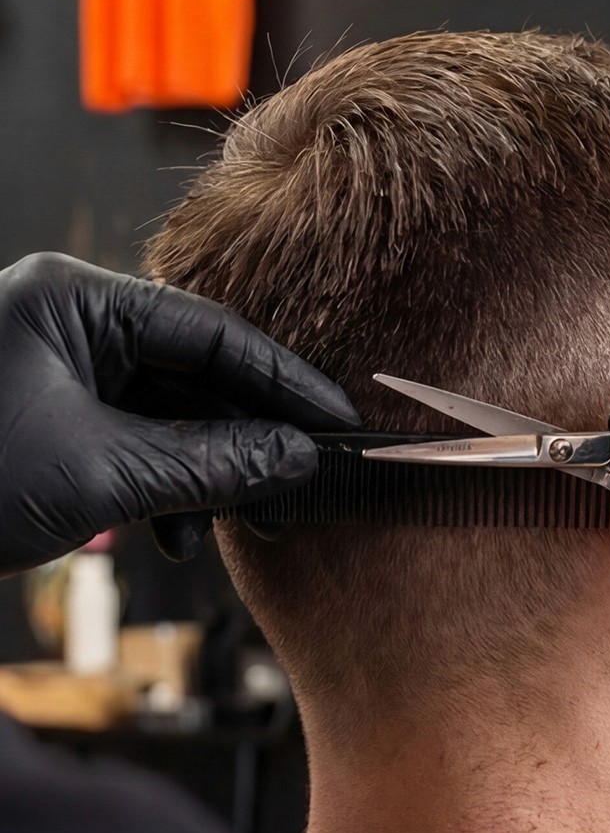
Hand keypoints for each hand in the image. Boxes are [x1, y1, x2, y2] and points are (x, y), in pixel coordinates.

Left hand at [0, 253, 358, 574]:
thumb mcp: (99, 474)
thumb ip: (210, 463)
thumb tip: (296, 458)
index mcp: (74, 299)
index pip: (208, 331)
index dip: (281, 381)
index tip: (334, 421)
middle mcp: (69, 321)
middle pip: (190, 371)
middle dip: (242, 436)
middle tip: (293, 484)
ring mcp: (58, 368)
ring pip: (163, 412)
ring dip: (200, 473)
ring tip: (222, 527)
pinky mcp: (51, 414)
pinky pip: (128, 438)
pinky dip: (157, 485)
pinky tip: (167, 533)